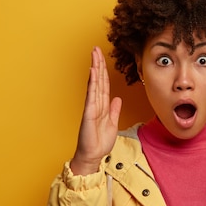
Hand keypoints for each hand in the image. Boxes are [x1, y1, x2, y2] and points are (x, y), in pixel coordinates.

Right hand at [70, 46, 121, 174]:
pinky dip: (93, 83)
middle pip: (98, 80)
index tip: (102, 57)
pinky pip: (92, 95)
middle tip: (96, 49)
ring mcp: (92, 107)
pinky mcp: (89, 113)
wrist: (93, 156)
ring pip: (94, 84)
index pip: (104, 84)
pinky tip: (93, 72)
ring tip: (94, 55)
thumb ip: (114, 111)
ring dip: (95, 68)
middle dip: (98, 64)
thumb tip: (117, 99)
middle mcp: (96, 104)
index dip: (104, 70)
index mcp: (102, 106)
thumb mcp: (112, 124)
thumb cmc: (100, 143)